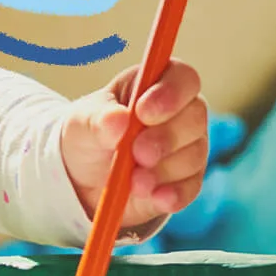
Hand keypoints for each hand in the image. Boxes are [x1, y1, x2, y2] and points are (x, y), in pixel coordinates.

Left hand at [60, 59, 207, 228]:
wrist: (81, 179)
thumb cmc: (86, 136)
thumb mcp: (80, 124)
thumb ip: (97, 120)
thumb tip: (119, 119)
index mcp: (153, 86)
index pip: (182, 77)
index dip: (171, 93)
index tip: (143, 112)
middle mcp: (179, 113)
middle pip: (195, 117)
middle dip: (166, 137)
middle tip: (137, 153)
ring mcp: (187, 147)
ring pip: (194, 155)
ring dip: (163, 170)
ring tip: (133, 181)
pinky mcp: (186, 181)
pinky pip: (191, 187)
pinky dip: (173, 194)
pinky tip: (154, 198)